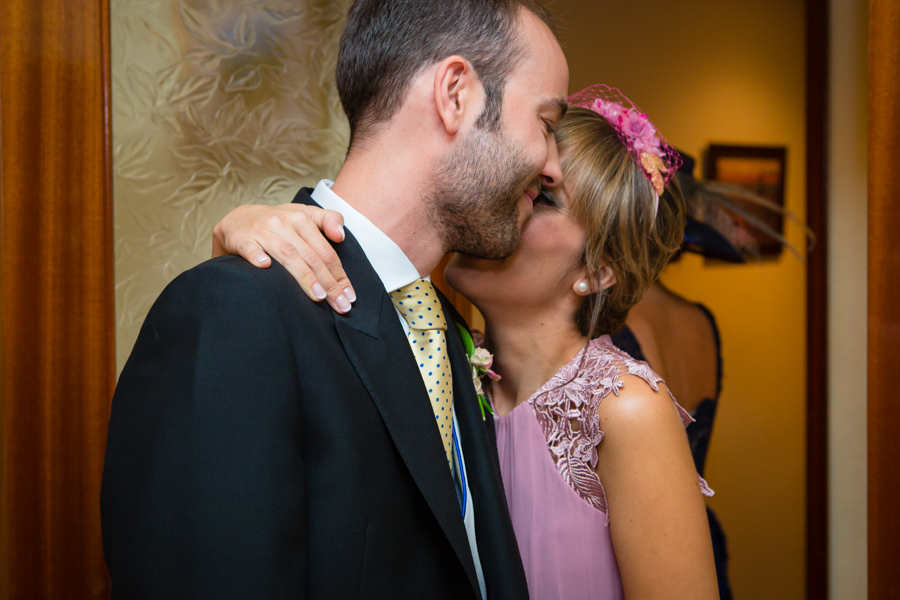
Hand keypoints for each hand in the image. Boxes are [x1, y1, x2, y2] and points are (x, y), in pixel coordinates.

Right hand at [212, 203, 355, 312]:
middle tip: (340, 305)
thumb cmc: (280, 223)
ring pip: (287, 254)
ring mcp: (262, 231)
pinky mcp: (241, 239)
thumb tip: (341, 236)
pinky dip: (256, 256)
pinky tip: (265, 267)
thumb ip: (328, 220)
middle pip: (311, 256)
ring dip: (304, 276)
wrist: (240, 219)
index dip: (340, 275)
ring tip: (318, 296)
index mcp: (302, 218)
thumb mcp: (305, 214)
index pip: (326, 252)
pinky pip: (249, 248)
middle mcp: (283, 223)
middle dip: (328, 283)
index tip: (349, 296)